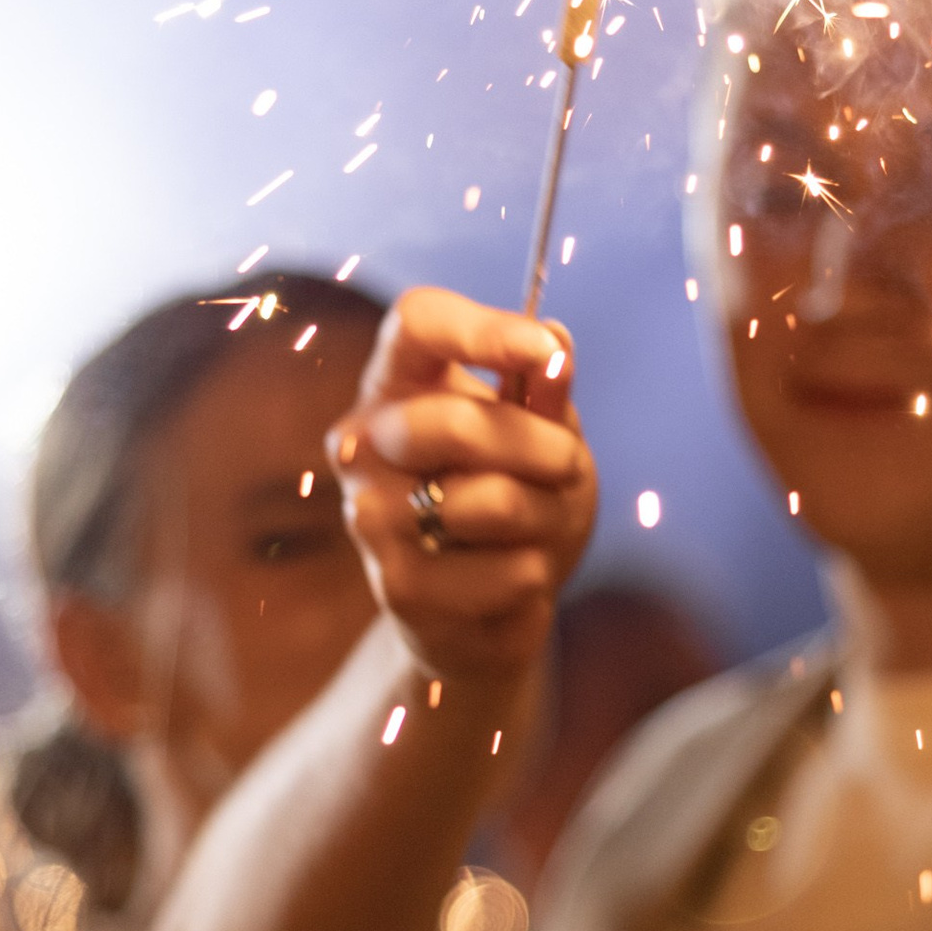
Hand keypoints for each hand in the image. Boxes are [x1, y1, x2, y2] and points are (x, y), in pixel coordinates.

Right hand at [333, 287, 597, 685]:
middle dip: (541, 447)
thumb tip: (555, 342)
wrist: (490, 607)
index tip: (545, 350)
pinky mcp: (399, 588)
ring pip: (491, 502)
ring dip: (546, 515)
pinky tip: (512, 575)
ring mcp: (370, 518)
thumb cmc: (514, 500)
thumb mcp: (544, 435)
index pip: (416, 323)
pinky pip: (506, 569)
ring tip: (537, 526)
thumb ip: (544, 392)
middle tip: (567, 466)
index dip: (483, 330)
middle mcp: (364, 443)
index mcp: (394, 384)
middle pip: (455, 422)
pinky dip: (534, 572)